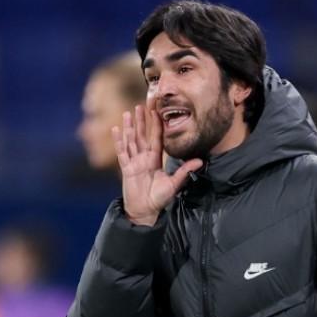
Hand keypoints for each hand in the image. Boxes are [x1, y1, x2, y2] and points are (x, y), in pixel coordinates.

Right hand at [113, 97, 202, 225]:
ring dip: (129, 127)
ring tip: (127, 113)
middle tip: (140, 105)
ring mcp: (134, 162)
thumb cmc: (159, 198)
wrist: (145, 211)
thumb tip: (200, 161)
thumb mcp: (174, 183)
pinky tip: (116, 129)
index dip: (156, 125)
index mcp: (155, 159)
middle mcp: (144, 158)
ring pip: (131, 140)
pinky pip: (121, 152)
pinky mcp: (126, 168)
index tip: (156, 111)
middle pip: (142, 135)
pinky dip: (118, 141)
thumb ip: (185, 171)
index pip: (156, 138)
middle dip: (141, 121)